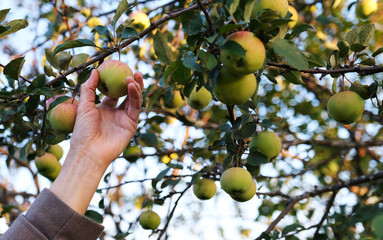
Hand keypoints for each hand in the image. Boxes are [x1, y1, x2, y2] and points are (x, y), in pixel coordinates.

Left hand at [50, 69, 142, 213]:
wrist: (89, 151)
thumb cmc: (83, 131)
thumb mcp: (83, 106)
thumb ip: (89, 88)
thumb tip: (95, 70)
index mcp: (104, 109)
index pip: (113, 93)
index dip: (116, 81)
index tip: (118, 69)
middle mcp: (116, 113)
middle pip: (127, 95)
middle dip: (131, 83)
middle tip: (132, 70)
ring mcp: (124, 119)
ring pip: (133, 100)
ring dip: (135, 87)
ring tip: (134, 76)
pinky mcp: (131, 124)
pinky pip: (135, 107)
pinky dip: (135, 96)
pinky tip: (132, 86)